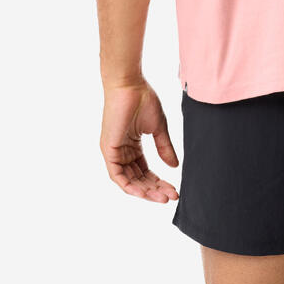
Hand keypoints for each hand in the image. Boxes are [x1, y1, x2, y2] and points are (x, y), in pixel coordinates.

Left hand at [99, 79, 179, 202]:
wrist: (130, 85)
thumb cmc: (143, 99)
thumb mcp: (158, 127)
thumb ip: (164, 147)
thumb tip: (174, 166)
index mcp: (132, 146)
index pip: (145, 171)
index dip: (159, 182)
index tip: (175, 190)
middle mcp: (122, 152)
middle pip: (138, 179)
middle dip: (155, 190)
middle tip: (171, 197)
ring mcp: (114, 152)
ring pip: (128, 181)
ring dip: (145, 191)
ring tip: (162, 198)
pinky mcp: (109, 150)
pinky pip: (118, 176)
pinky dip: (130, 186)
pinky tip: (144, 193)